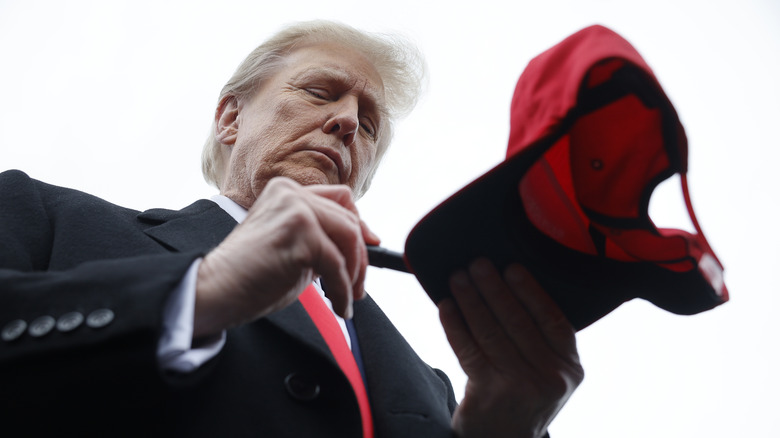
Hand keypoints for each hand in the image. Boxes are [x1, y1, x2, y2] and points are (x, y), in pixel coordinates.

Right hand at [193, 177, 379, 338]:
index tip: (371, 246)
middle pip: (350, 219)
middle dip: (360, 258)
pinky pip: (337, 264)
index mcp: (287, 191)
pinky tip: (339, 306)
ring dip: (354, 274)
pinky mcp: (299, 233)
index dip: (361, 224)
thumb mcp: (291, 245)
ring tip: (349, 298)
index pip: (341, 199)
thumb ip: (319, 237)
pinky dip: (343, 290)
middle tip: (358, 287)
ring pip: (349, 239)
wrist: (214, 290)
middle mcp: (291, 193)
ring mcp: (295, 210)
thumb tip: (362, 244)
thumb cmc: (249, 275)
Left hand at [439, 259, 583, 437]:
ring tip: (458, 278)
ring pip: (490, 332)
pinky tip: (447, 307)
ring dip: (471, 300)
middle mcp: (550, 377)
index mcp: (570, 368)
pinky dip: (455, 324)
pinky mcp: (489, 394)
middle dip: (494, 288)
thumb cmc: (522, 398)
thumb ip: (540, 340)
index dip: (531, 290)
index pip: (552, 319)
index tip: (512, 267)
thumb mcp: (548, 374)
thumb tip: (508, 284)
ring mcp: (519, 386)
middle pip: (518, 321)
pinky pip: (468, 349)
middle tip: (477, 263)